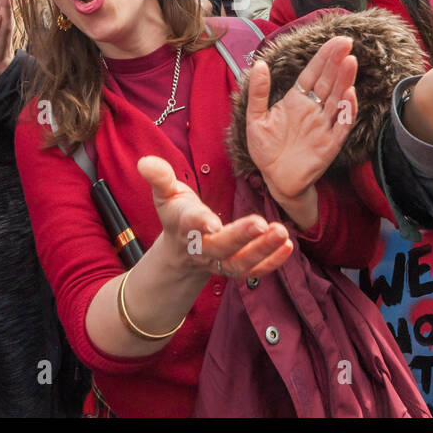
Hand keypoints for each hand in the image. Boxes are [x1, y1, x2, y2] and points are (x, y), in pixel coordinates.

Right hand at [140, 156, 292, 280]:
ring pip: (240, 263)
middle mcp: (202, 248)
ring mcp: (220, 261)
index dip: (200, 224)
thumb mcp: (166, 193)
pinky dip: (271, 262)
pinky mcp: (236, 268)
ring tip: (282, 233)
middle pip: (220, 247)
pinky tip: (288, 246)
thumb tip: (144, 162)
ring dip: (262, 251)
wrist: (182, 251)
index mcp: (184, 226)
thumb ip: (159, 177)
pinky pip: (254, 271)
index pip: (191, 226)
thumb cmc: (178, 214)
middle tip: (262, 224)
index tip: (212, 222)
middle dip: (240, 237)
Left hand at [245, 36, 358, 224]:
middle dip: (337, 62)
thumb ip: (258, 92)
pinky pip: (341, 125)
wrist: (275, 179)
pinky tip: (349, 95)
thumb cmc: (266, 149)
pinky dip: (346, 111)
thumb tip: (259, 64)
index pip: (313, 73)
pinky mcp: (330, 144)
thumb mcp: (255, 118)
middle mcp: (313, 109)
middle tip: (346, 43)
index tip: (337, 40)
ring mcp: (324, 125)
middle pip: (328, 81)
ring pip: (338, 99)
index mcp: (296, 100)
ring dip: (344, 81)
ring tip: (350, 62)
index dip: (324, 57)